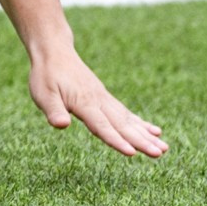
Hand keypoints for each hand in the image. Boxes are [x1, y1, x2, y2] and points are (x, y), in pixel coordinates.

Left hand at [28, 43, 164, 157]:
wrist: (54, 51)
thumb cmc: (45, 75)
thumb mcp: (42, 93)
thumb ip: (53, 110)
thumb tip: (61, 125)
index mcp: (83, 103)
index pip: (102, 126)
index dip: (116, 140)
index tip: (132, 153)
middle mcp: (99, 102)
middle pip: (122, 125)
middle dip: (141, 141)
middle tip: (160, 154)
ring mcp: (104, 99)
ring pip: (128, 120)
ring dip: (146, 135)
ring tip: (164, 148)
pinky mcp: (105, 98)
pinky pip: (126, 113)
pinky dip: (141, 123)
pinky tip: (154, 132)